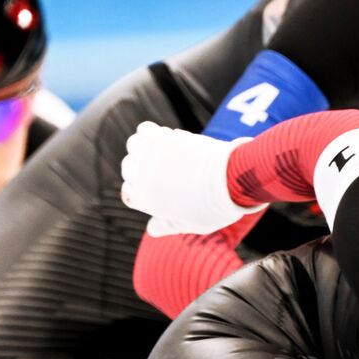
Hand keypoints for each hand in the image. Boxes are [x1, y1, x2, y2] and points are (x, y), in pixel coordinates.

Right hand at [120, 121, 265, 234]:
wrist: (230, 179)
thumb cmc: (215, 206)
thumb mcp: (191, 224)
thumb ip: (168, 226)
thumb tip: (152, 229)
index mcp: (147, 202)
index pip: (128, 193)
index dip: (139, 189)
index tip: (154, 185)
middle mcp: (141, 179)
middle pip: (128, 168)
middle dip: (142, 167)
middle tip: (163, 166)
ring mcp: (149, 157)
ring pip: (133, 146)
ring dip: (144, 147)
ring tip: (162, 150)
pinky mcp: (162, 139)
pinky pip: (144, 129)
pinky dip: (151, 132)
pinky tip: (166, 138)